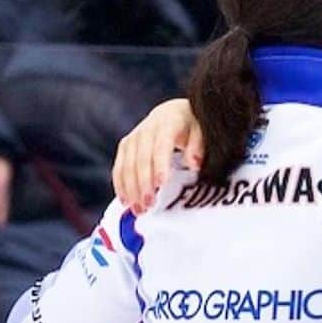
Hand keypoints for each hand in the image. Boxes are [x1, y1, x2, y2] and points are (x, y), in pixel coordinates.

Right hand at [112, 98, 203, 212]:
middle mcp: (147, 128)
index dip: (159, 164)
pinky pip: (119, 167)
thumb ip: (198, 146)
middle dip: (143, 183)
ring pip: (127, 164)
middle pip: (141, 158)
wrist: (174, 112)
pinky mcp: (126, 146)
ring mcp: (134, 137)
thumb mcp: (202, 131)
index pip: (161, 145)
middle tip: (149, 204)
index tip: (161, 183)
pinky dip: (120, 185)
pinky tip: (125, 201)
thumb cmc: (192, 125)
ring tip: (138, 209)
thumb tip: (194, 163)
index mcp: (168, 122)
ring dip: (130, 189)